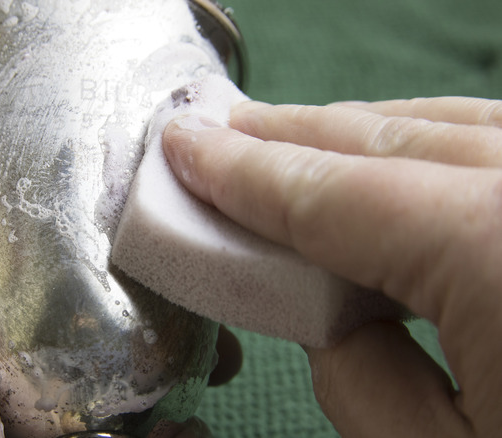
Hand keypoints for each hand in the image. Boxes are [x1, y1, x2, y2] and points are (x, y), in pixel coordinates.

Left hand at [0, 105, 233, 436]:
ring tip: (224, 337)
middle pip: (91, 318)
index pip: (28, 255)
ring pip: (128, 382)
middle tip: (202, 267)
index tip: (135, 190)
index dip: (77, 218)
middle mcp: (7, 379)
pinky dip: (180, 430)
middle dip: (150, 293)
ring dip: (180, 360)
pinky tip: (200, 420)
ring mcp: (50, 430)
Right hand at [161, 97, 501, 436]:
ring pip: (459, 128)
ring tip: (300, 138)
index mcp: (498, 245)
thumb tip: (325, 323)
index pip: (333, 193)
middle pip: (395, 143)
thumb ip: (363, 380)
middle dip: (296, 136)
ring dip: (367, 135)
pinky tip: (407, 157)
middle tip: (227, 130)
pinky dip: (441, 145)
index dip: (243, 172)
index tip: (187, 147)